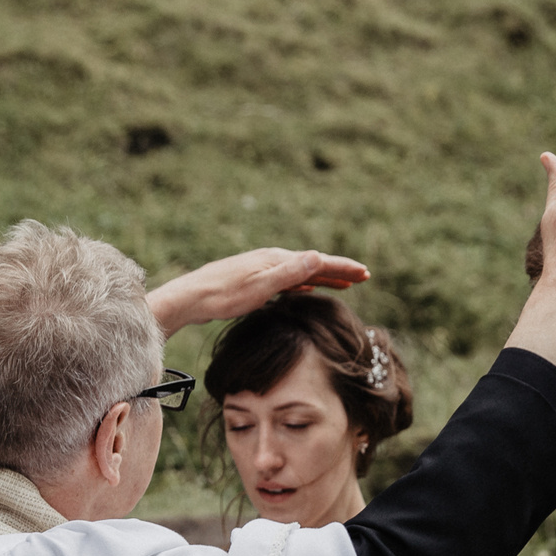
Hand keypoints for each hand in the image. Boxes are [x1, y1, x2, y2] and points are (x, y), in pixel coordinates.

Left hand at [148, 248, 369, 337]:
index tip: (364, 273)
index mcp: (277, 260)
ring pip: (301, 272)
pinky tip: (305, 289)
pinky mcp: (253, 280)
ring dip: (323, 277)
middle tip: (362, 277)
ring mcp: (262, 269)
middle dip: (338, 271)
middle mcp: (272, 260)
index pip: (318, 262)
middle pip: (312, 264)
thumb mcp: (260, 286)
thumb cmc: (224, 296)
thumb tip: (318, 257)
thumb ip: (290, 273)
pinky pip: (288, 280)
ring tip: (342, 284)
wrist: (191, 298)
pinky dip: (304, 283)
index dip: (343, 268)